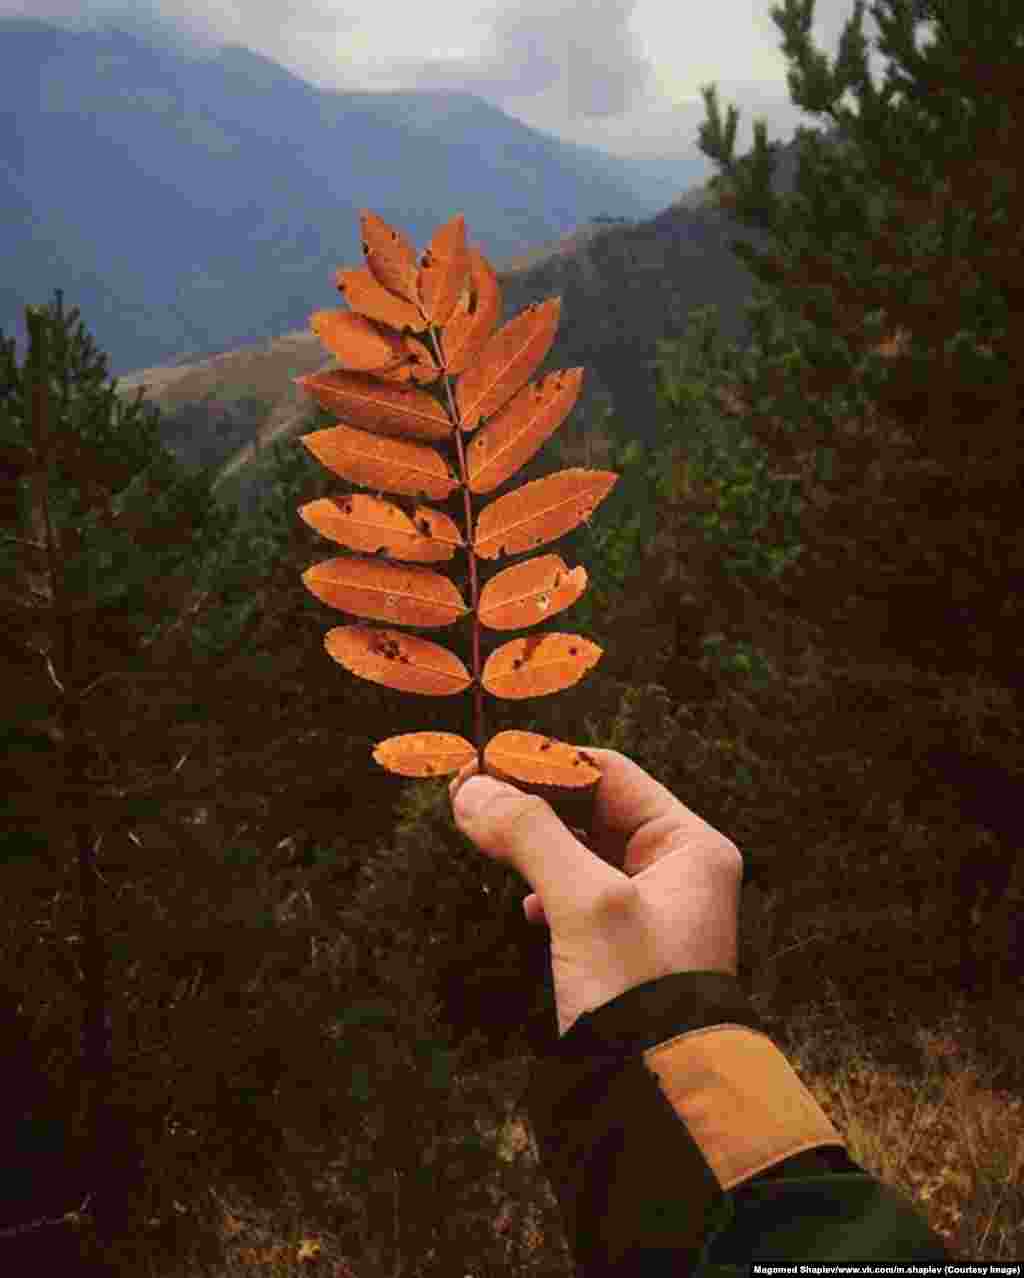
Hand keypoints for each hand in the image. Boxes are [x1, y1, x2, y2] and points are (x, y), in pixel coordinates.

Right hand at [449, 748, 743, 1036]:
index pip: (609, 774)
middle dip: (531, 799)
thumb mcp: (586, 902)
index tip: (484, 761)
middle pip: (591, 808)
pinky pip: (575, 893)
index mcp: (688, 846)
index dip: (545, 763)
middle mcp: (675, 870)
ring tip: (482, 835)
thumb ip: (531, 835)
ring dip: (532, 840)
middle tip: (468, 792)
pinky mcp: (620, 946)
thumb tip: (471, 790)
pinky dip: (542, 887)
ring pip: (578, 850)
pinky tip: (523, 905)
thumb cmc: (641, 994)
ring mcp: (648, 909)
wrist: (658, 1097)